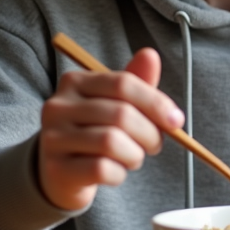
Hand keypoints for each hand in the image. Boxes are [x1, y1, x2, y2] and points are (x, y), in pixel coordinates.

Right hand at [38, 47, 184, 211]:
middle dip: (150, 133)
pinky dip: (119, 173)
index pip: (123, 84)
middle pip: (121, 114)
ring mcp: (53, 138)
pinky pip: (101, 169)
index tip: (175, 120)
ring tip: (133, 158)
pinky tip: (116, 172)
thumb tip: (151, 55)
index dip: (156, 103)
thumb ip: (134, 84)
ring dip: (135, 155)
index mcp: (74, 82)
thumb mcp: (115, 105)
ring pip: (111, 142)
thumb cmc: (94, 133)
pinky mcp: (56, 168)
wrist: (62, 172)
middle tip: (154, 145)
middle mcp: (58, 106)